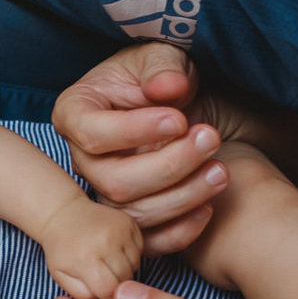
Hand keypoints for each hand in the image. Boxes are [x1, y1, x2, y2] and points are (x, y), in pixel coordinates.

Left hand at [38, 196, 142, 298]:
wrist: (63, 213)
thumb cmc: (61, 249)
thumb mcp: (61, 276)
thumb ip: (82, 294)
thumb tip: (107, 298)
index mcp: (86, 258)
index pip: (110, 290)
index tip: (104, 298)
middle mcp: (105, 242)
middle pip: (125, 278)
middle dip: (117, 285)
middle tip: (104, 279)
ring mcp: (120, 230)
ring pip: (135, 265)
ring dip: (125, 270)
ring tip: (107, 263)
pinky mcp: (129, 222)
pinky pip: (139, 250)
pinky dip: (130, 255)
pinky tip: (114, 251)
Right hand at [52, 43, 228, 254]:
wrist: (185, 108)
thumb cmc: (163, 76)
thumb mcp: (163, 57)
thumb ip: (163, 68)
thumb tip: (168, 88)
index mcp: (76, 114)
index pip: (92, 134)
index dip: (134, 131)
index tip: (179, 119)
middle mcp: (84, 160)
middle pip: (114, 181)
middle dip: (169, 165)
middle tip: (210, 139)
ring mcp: (104, 193)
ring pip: (133, 214)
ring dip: (183, 196)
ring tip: (221, 171)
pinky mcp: (130, 219)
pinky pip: (147, 242)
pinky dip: (180, 232)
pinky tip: (209, 207)